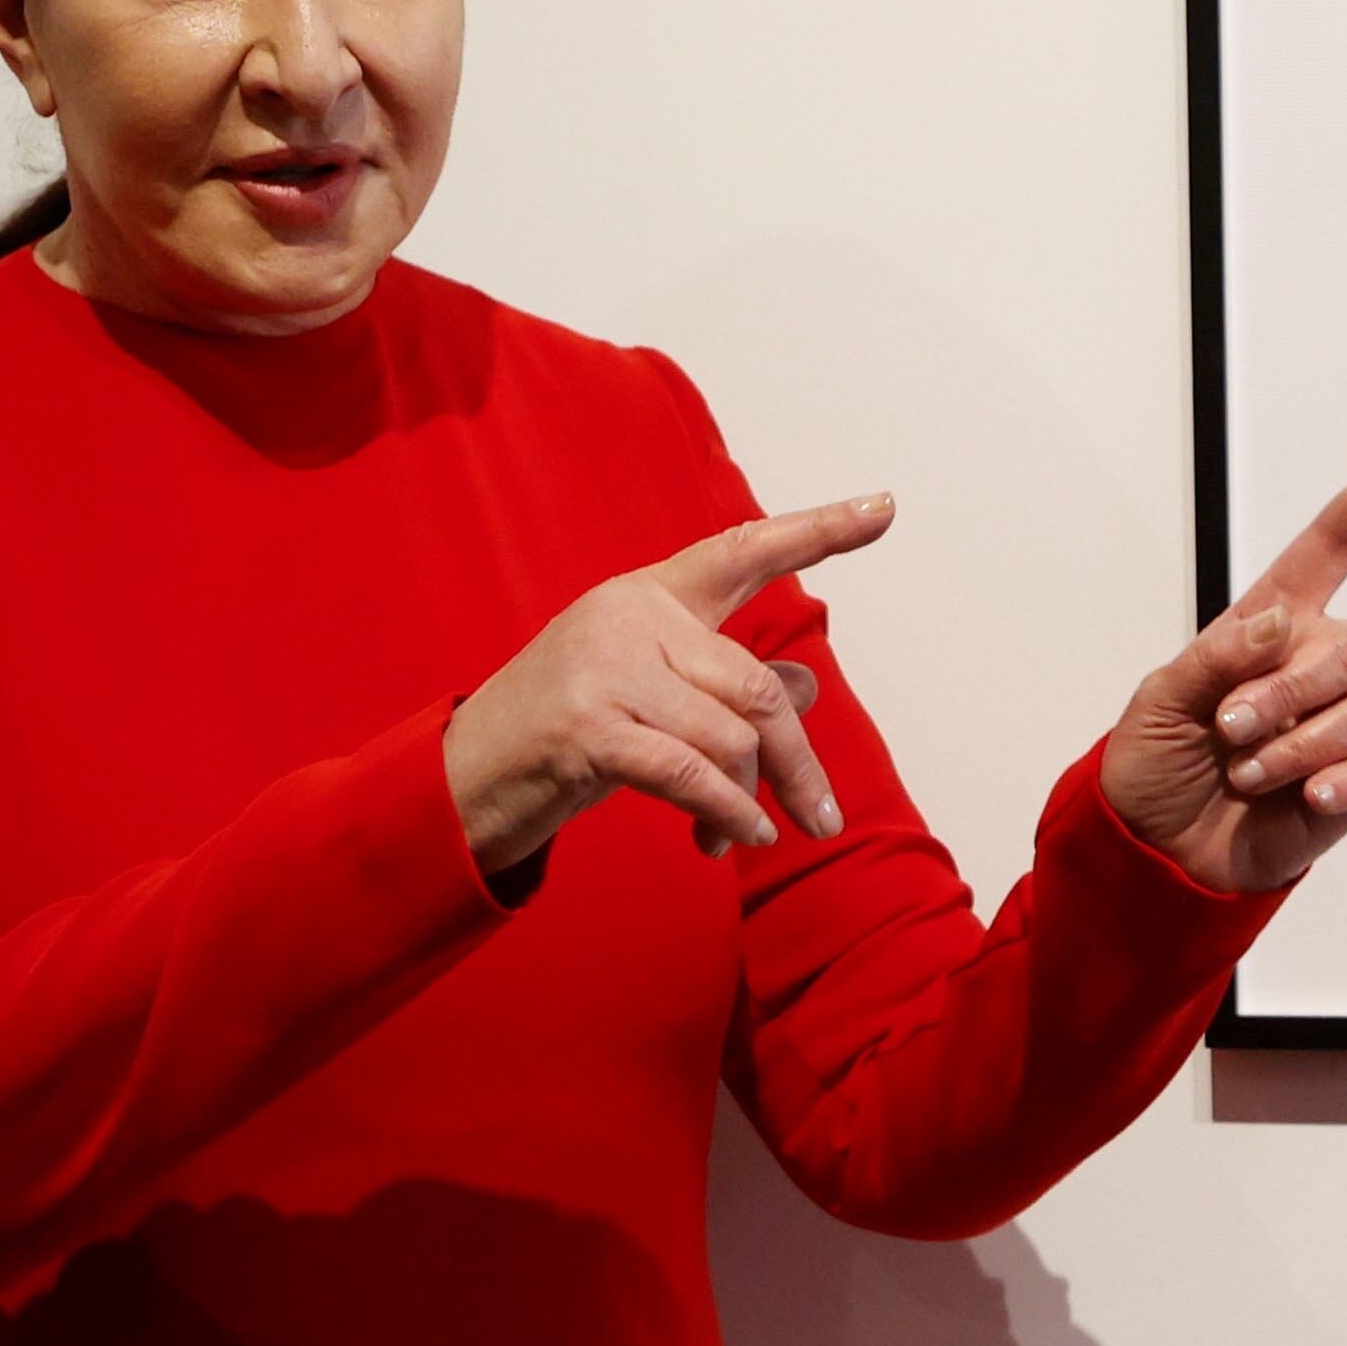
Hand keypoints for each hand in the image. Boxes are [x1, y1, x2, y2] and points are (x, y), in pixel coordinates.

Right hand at [444, 495, 894, 872]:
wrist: (461, 779)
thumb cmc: (563, 737)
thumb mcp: (650, 700)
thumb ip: (723, 688)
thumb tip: (810, 687)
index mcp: (648, 595)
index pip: (744, 551)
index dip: (819, 530)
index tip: (885, 504)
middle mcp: (630, 616)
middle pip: (757, 687)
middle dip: (796, 763)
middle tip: (824, 819)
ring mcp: (605, 668)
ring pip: (731, 735)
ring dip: (748, 801)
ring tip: (738, 840)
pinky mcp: (587, 728)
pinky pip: (692, 774)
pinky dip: (727, 814)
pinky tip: (737, 841)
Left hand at [1103, 441, 1346, 894]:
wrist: (1156, 854)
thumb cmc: (1153, 768)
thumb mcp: (1158, 701)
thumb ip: (1216, 657)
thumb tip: (1282, 623)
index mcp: (1266, 630)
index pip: (1327, 554)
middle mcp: (1313, 670)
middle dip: (1288, 689)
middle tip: (1230, 730)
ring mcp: (1339, 726)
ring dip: (1299, 742)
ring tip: (1247, 773)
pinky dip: (1345, 775)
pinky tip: (1309, 794)